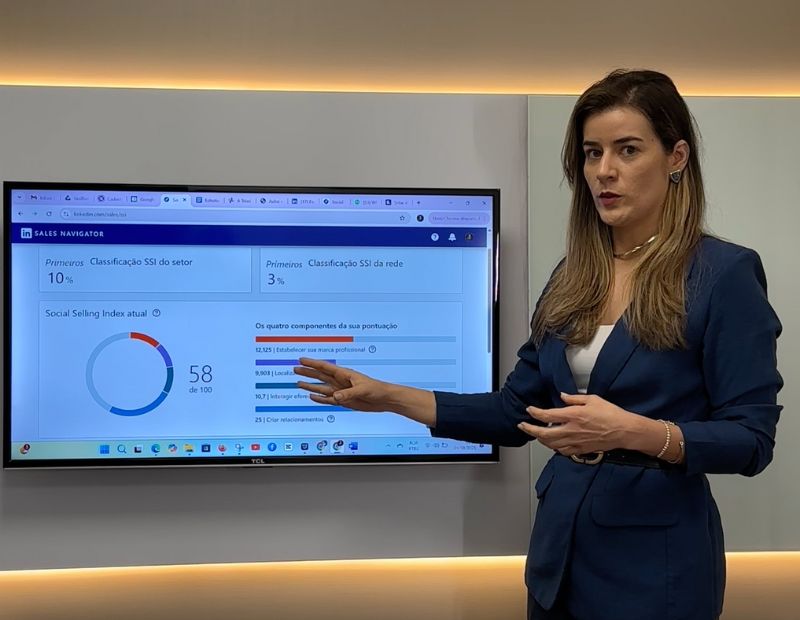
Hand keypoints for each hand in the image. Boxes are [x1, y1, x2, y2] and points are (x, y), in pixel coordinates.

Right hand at [294, 357, 391, 412]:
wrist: (384, 399)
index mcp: (345, 374)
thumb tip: (335, 397)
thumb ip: (348, 393)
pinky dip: (319, 398)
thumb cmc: (377, 390)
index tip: (302, 359)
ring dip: (310, 385)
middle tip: (295, 369)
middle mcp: (341, 382)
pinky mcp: (343, 401)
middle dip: (308, 372)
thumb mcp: (363, 390)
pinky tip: (311, 396)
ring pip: (322, 387)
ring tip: (298, 383)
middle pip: (320, 376)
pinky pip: (328, 399)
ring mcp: (341, 391)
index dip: (313, 363)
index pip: (325, 367)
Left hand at [517, 393, 634, 456]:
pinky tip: (552, 444)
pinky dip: (554, 448)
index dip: (535, 413)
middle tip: (522, 426)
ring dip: (540, 439)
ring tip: (535, 434)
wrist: (624, 431)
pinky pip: (563, 451)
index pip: (547, 415)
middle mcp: (571, 430)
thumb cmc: (611, 414)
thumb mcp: (592, 399)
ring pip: (551, 444)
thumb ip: (574, 398)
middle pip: (544, 433)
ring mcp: (575, 442)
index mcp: (573, 415)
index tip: (529, 410)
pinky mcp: (581, 450)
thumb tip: (563, 396)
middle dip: (530, 429)